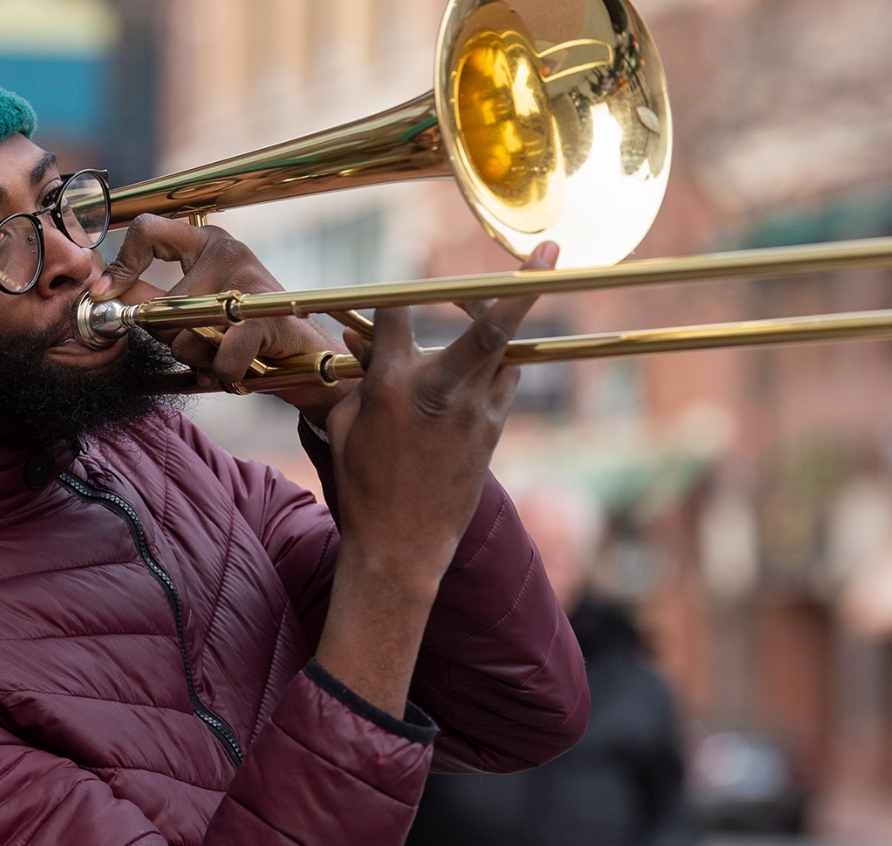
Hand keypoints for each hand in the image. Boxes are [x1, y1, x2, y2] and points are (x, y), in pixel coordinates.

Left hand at [94, 214, 350, 424]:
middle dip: (170, 340)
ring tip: (223, 356)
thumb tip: (105, 297)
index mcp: (206, 241)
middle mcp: (227, 249)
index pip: (147, 230)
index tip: (105, 296)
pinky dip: (223, 374)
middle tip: (199, 346)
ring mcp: (249, 278)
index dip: (120, 265)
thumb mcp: (197, 310)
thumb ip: (154, 300)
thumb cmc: (246, 334)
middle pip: (160, 307)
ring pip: (183, 336)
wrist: (305, 358)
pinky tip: (239, 370)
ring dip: (198, 361)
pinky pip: (219, 358)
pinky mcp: (266, 313)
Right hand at [314, 242, 558, 712]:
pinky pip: (503, 382)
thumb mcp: (342, 425)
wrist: (400, 548)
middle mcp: (440, 392)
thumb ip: (355, 378)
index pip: (398, 313)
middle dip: (523, 287)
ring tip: (510, 296)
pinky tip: (482, 364)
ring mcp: (475, 414)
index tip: (392, 292)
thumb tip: (359, 345)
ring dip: (507, 322)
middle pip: (489, 326)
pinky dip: (496, 365)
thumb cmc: (361, 485)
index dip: (394, 296)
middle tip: (549, 251)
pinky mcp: (492, 432)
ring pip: (505, 352)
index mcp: (392, 386)